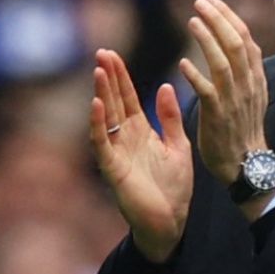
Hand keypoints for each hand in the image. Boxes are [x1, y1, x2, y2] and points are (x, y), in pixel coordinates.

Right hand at [89, 49, 194, 262]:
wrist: (171, 221)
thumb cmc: (174, 188)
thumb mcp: (178, 146)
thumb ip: (171, 118)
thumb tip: (165, 86)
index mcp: (141, 132)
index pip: (127, 98)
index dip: (120, 77)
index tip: (112, 55)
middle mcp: (125, 139)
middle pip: (114, 102)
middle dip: (108, 78)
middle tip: (101, 52)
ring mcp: (117, 153)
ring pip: (106, 118)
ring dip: (101, 94)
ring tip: (99, 70)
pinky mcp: (113, 169)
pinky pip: (102, 143)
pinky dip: (98, 124)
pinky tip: (96, 104)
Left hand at [178, 0, 270, 187]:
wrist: (246, 163)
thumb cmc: (243, 128)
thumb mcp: (252, 94)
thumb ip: (245, 69)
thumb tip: (238, 42)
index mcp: (255, 78)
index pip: (245, 38)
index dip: (229, 16)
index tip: (212, 0)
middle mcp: (247, 85)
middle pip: (236, 44)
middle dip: (219, 19)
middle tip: (200, 2)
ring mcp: (234, 100)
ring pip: (223, 63)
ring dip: (207, 39)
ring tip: (192, 21)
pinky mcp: (218, 116)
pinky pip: (207, 91)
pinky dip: (195, 75)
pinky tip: (183, 63)